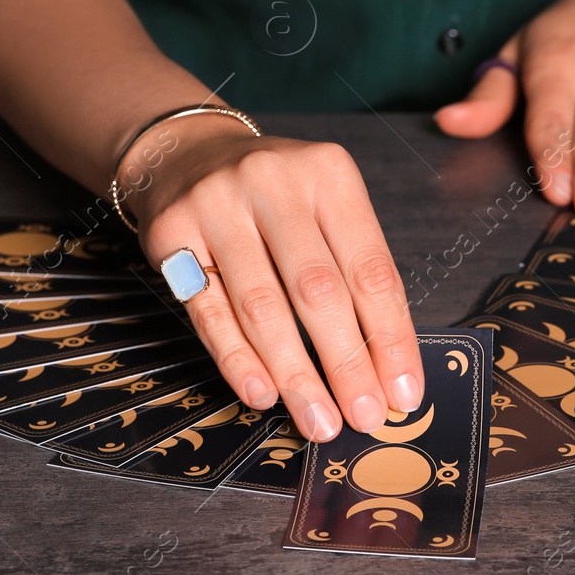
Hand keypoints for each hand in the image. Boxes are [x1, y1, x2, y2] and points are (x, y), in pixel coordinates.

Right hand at [127, 119, 423, 441]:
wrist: (187, 154)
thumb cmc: (276, 198)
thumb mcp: (326, 209)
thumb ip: (354, 274)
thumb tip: (386, 368)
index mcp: (329, 174)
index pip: (370, 269)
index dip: (390, 337)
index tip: (404, 393)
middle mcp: (273, 182)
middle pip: (318, 289)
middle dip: (346, 363)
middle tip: (365, 417)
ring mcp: (217, 204)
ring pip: (262, 306)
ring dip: (294, 374)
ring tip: (318, 420)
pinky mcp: (171, 233)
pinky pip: (208, 311)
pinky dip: (238, 359)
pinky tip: (262, 394)